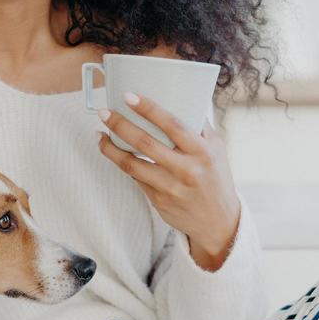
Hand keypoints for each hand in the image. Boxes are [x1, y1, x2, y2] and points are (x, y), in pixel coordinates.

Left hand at [96, 91, 241, 267]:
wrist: (219, 222)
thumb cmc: (216, 179)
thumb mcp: (217, 150)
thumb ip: (200, 127)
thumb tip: (181, 99)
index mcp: (202, 152)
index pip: (172, 125)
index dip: (149, 109)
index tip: (129, 97)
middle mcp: (186, 169)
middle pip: (145, 143)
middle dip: (120, 125)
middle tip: (104, 113)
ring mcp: (170, 187)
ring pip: (132, 164)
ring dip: (111, 148)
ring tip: (100, 135)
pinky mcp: (158, 201)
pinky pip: (136, 178)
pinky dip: (122, 163)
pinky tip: (114, 153)